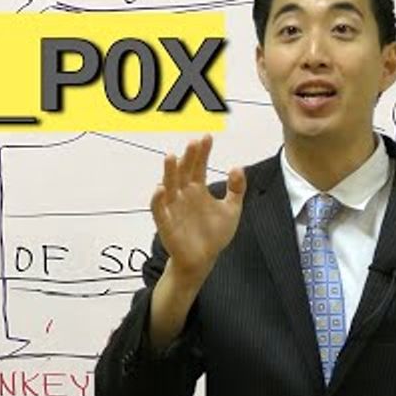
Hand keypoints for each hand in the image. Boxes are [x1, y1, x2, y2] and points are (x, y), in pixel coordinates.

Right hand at [150, 134, 246, 290]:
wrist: (204, 259)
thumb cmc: (214, 234)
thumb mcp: (232, 210)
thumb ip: (236, 189)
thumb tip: (238, 167)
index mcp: (197, 189)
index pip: (199, 166)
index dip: (203, 152)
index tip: (207, 136)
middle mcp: (183, 194)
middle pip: (184, 171)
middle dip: (188, 157)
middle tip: (194, 142)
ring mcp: (173, 207)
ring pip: (169, 185)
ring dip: (169, 172)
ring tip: (172, 156)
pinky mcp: (166, 223)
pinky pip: (159, 209)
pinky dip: (158, 199)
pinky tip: (161, 189)